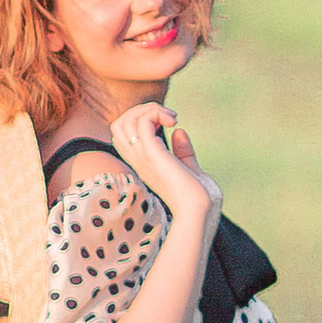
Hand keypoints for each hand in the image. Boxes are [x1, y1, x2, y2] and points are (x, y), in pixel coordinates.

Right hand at [111, 102, 220, 220]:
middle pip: (118, 125)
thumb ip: (183, 153)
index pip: (124, 135)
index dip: (140, 120)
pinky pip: (141, 124)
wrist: (203, 213)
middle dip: (141, 110)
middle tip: (169, 116)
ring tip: (172, 117)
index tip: (167, 122)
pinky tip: (173, 121)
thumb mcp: (191, 170)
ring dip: (148, 110)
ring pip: (124, 122)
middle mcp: (139, 161)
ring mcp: (144, 159)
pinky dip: (155, 114)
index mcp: (145, 164)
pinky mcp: (154, 156)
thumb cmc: (200, 199)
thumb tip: (179, 132)